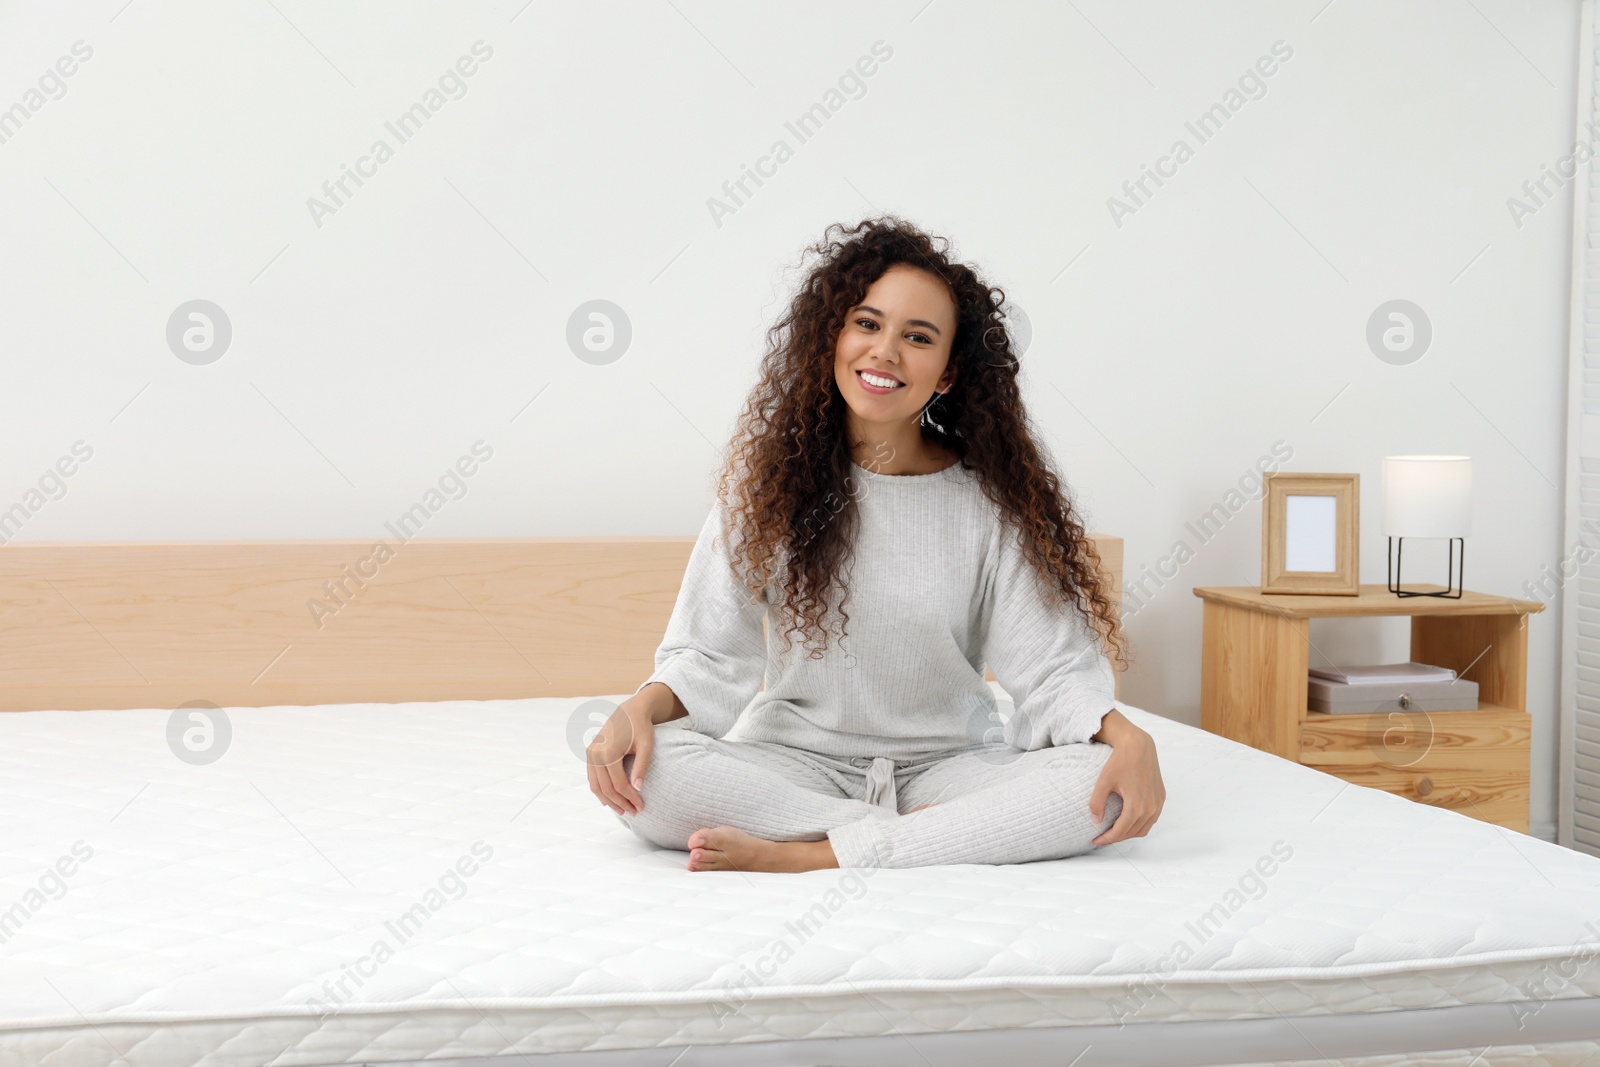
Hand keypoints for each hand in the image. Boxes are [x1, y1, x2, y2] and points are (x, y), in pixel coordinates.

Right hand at [586, 696, 656, 815]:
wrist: (630, 710)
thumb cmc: (641, 727)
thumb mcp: (646, 745)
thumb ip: (642, 766)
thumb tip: (638, 789)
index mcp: (609, 751)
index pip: (619, 784)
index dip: (630, 798)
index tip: (641, 807)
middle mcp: (595, 753)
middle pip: (606, 788)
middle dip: (620, 803)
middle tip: (634, 812)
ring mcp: (590, 753)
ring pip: (596, 786)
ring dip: (609, 801)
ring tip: (623, 810)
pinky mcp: (590, 753)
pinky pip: (592, 778)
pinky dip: (600, 791)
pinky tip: (610, 800)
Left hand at [1088, 709, 1164, 846]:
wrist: (1138, 746)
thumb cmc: (1120, 761)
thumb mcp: (1103, 781)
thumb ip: (1097, 803)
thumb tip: (1095, 821)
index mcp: (1136, 806)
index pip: (1120, 832)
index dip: (1107, 839)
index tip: (1095, 841)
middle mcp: (1150, 808)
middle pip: (1132, 832)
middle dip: (1116, 837)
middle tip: (1102, 837)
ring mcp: (1158, 803)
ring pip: (1143, 828)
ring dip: (1128, 833)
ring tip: (1113, 831)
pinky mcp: (1161, 797)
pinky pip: (1151, 819)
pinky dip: (1139, 824)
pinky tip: (1128, 820)